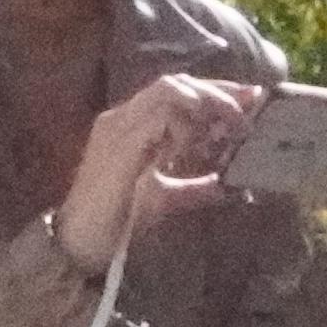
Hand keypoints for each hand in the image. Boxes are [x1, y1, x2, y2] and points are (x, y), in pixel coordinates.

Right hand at [61, 71, 257, 272]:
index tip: (249, 97)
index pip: (175, 92)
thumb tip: (226, 186)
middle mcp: (123, 117)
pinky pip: (158, 117)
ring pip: (168, 90)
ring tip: (230, 123)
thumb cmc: (115, 223)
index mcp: (131, 125)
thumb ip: (192, 189)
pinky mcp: (119, 143)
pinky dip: (186, 123)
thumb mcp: (163, 200)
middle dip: (216, 91)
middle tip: (248, 106)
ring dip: (206, 102)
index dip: (213, 90)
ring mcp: (118, 127)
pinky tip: (201, 141)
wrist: (78, 244)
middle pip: (175, 83)